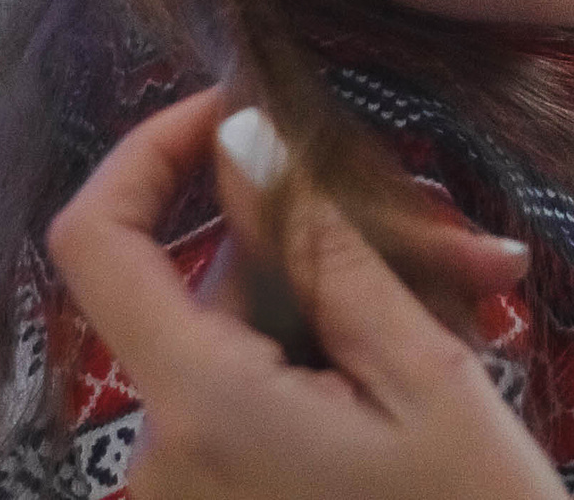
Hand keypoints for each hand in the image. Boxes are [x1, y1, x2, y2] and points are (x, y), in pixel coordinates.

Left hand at [45, 88, 559, 499]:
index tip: (240, 112)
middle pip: (207, 284)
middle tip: (461, 247)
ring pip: (243, 334)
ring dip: (349, 302)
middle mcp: (161, 457)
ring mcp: (183, 490)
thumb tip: (240, 134)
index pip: (95, 241)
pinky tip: (433, 356)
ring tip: (477, 306)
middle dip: (325, 241)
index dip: (148, 151)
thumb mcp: (422, 371)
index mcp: (200, 409)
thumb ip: (323, 245)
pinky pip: (249, 389)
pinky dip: (328, 357)